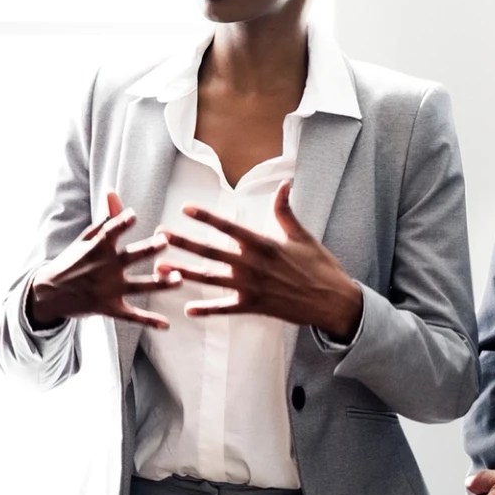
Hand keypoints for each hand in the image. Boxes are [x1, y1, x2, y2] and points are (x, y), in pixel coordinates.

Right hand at [23, 192, 175, 331]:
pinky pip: (131, 315)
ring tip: (178, 279)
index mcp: (98, 248)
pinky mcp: (109, 307)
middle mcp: (104, 268)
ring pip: (137, 286)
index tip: (133, 215)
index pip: (110, 232)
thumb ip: (105, 218)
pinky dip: (148, 321)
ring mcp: (107, 289)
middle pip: (130, 257)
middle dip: (148, 250)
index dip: (121, 223)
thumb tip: (113, 191)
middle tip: (165, 242)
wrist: (49, 293)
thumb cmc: (73, 261)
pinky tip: (167, 324)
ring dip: (158, 283)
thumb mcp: (86, 239)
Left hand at [166, 183, 365, 340]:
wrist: (334, 301)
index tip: (185, 208)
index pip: (228, 228)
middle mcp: (252, 265)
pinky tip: (188, 309)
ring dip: (184, 272)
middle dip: (183, 242)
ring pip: (211, 279)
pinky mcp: (254, 306)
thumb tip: (284, 184)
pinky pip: (225, 308)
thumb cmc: (321, 267)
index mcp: (264, 244)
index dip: (206, 217)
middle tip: (160, 235)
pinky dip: (206, 310)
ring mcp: (251, 287)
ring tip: (160, 268)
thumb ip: (286, 212)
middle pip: (210, 251)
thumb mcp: (303, 236)